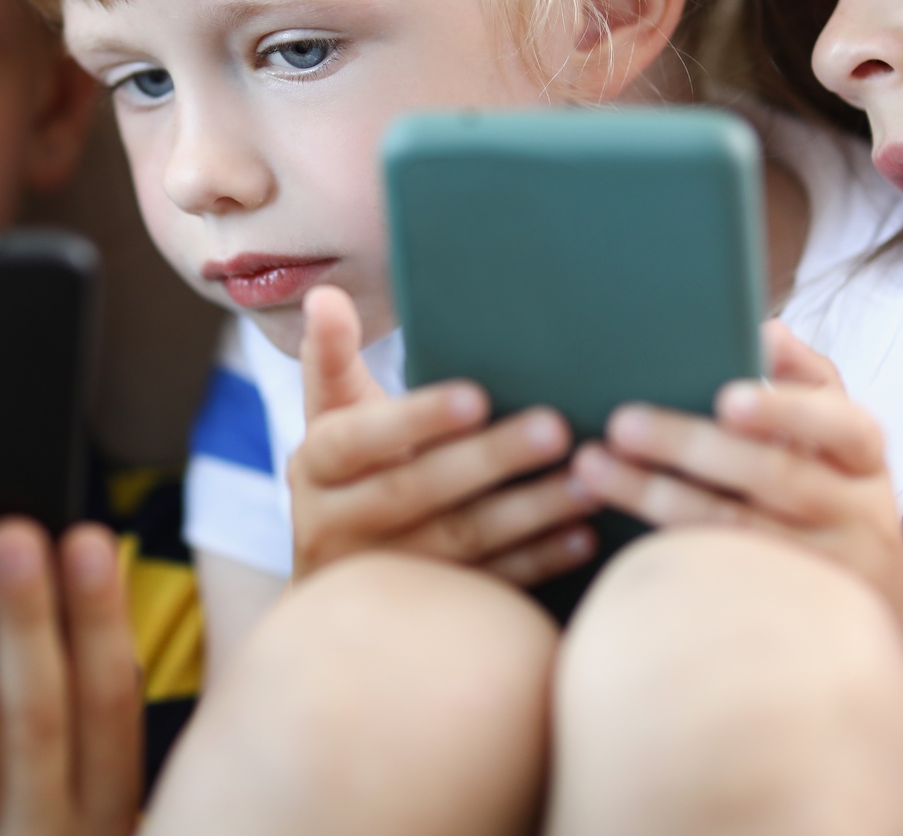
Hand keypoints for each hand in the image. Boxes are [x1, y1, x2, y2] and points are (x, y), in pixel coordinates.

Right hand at [287, 286, 596, 584]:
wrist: (332, 585)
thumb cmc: (349, 469)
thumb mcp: (331, 413)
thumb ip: (331, 354)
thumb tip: (325, 294)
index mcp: (315, 466)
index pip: (360, 439)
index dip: (417, 419)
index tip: (477, 395)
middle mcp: (335, 525)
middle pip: (415, 491)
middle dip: (489, 460)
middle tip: (555, 428)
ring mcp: (382, 575)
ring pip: (459, 543)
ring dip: (528, 512)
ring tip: (587, 480)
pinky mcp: (426, 608)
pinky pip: (487, 585)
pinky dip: (537, 561)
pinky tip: (582, 535)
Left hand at [568, 321, 902, 624]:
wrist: (877, 629)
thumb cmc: (834, 506)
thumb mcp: (838, 448)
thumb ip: (804, 384)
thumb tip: (766, 329)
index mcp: (863, 457)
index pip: (839, 423)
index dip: (784, 410)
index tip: (725, 399)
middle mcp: (858, 512)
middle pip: (774, 475)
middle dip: (690, 446)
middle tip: (622, 422)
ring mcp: (828, 571)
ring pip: (735, 530)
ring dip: (656, 494)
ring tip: (592, 465)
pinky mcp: (789, 616)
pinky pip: (721, 581)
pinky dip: (669, 551)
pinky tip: (614, 531)